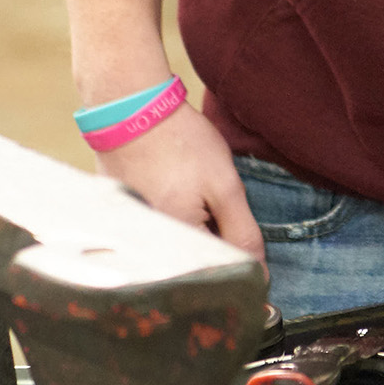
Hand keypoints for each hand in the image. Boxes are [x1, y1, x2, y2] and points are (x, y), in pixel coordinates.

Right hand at [100, 99, 266, 266]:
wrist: (131, 109)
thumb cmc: (179, 142)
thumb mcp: (224, 186)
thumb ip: (242, 232)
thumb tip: (260, 275)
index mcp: (177, 245)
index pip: (220, 268)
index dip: (238, 251)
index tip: (232, 221)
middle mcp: (148, 249)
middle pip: (196, 257)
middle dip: (212, 233)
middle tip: (204, 192)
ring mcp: (132, 233)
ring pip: (178, 242)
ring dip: (192, 222)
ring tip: (184, 183)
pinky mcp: (122, 218)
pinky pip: (157, 228)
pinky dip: (170, 211)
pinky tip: (169, 183)